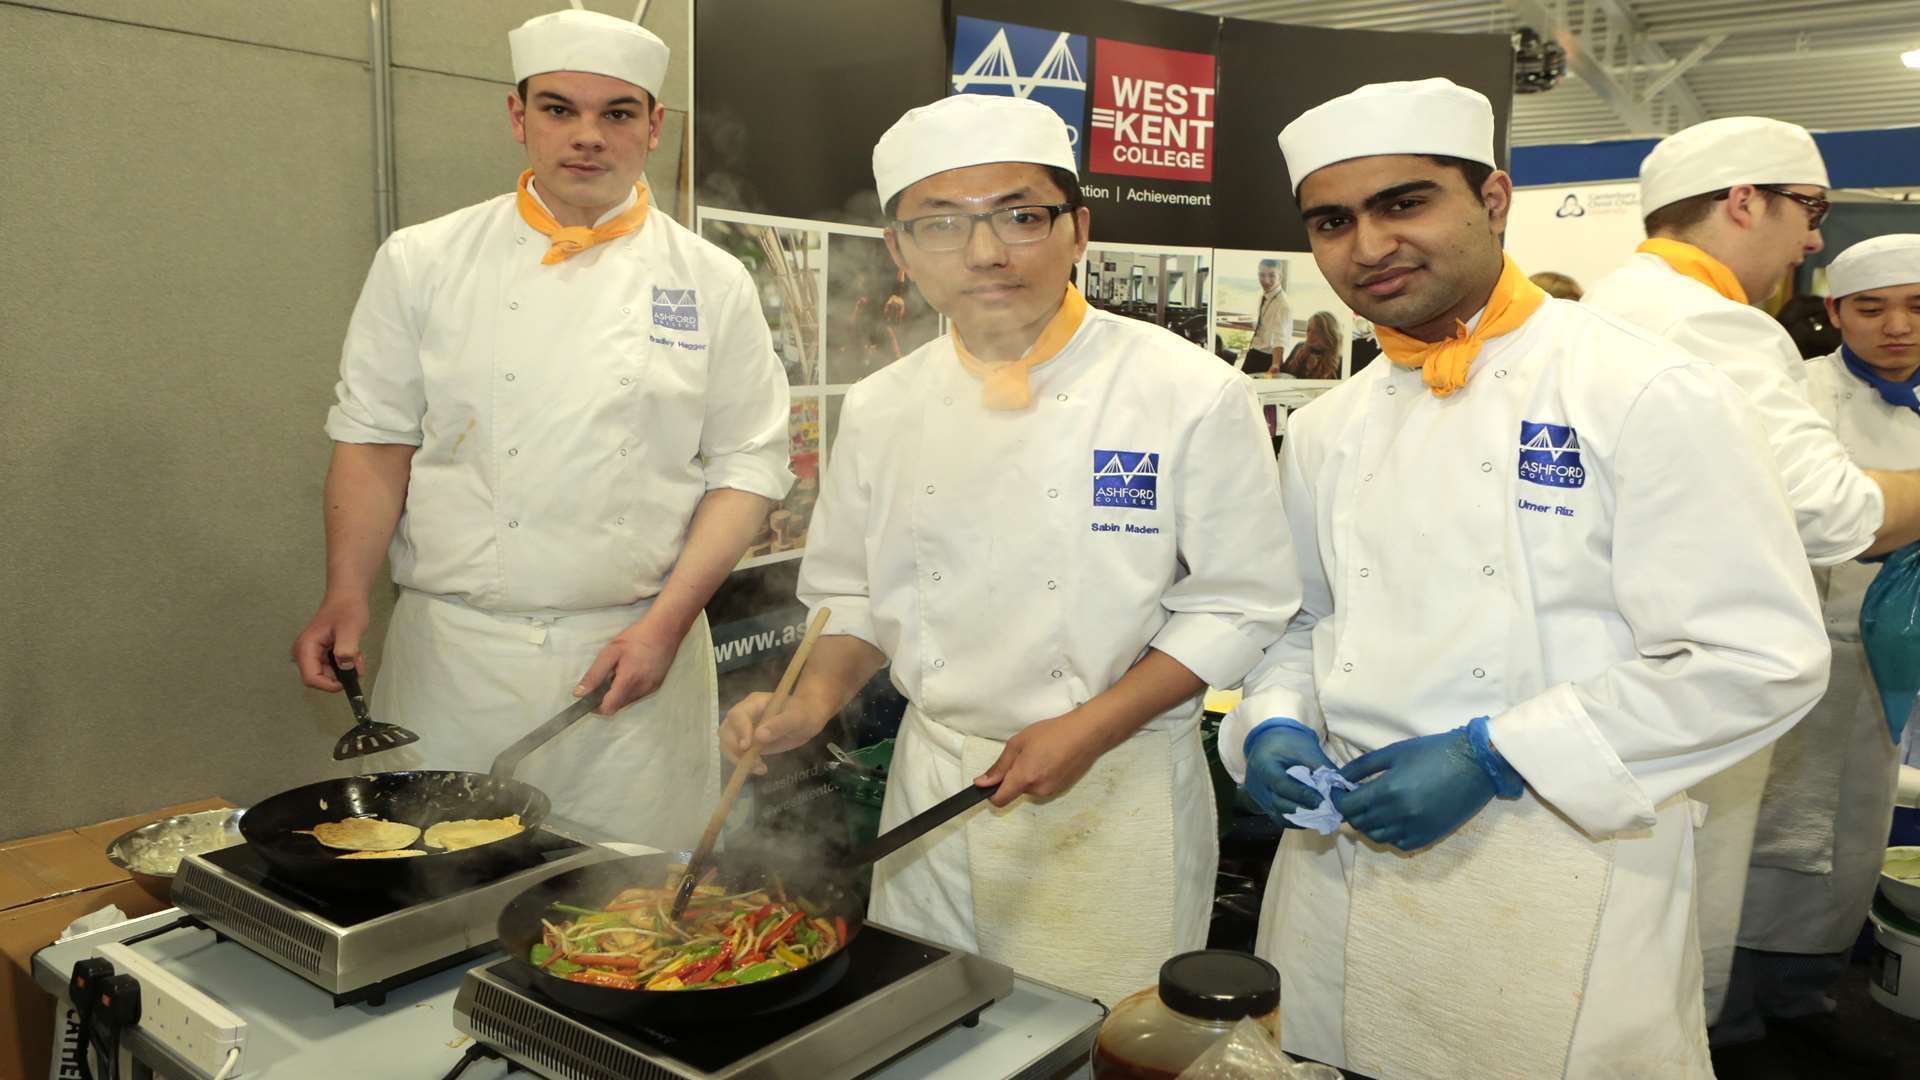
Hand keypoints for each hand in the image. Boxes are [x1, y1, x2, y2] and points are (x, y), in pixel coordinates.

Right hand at [291, 595, 370, 690]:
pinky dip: (346, 664)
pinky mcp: (320, 653)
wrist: (347, 597)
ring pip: (329, 674)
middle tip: (356, 661)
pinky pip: (333, 667)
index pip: (311, 679)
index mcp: (305, 648)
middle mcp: (304, 653)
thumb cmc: (347, 609)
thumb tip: (345, 667)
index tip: (347, 679)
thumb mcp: (350, 629)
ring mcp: (312, 654)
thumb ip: (346, 649)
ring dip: (346, 669)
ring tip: (356, 653)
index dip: (330, 684)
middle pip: (321, 678)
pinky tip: (353, 652)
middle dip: (341, 674)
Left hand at [576, 618, 684, 714]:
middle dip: (607, 697)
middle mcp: (641, 690)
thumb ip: (594, 675)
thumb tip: (579, 693)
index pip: (608, 708)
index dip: (595, 706)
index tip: (589, 696)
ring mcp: (651, 689)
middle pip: (618, 706)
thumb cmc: (636, 637)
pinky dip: (630, 689)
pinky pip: (638, 695)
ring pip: (628, 701)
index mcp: (628, 682)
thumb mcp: (610, 652)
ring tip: (619, 672)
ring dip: (619, 693)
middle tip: (605, 677)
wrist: (666, 629)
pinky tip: (631, 671)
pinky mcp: (657, 686)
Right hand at [718, 691, 833, 773]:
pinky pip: (737, 753)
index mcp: (754, 703)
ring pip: (727, 743)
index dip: (739, 731)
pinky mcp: (748, 742)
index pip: (737, 715)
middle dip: (734, 749)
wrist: (809, 717)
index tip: (747, 746)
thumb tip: (759, 736)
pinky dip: (743, 763)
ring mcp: (744, 728)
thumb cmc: (805, 712)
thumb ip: (780, 724)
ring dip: (737, 758)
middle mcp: (745, 715)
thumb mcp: (798, 717)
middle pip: (726, 730)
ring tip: (759, 768)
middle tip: (753, 762)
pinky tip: (760, 768)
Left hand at [974, 711, 1113, 807]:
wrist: (1086, 733)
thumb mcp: (1018, 743)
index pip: (1000, 800)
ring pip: (1030, 788)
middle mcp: (1038, 790)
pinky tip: (1051, 759)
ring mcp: (1051, 791)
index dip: (991, 793)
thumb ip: (999, 766)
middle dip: (1015, 776)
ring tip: (1040, 754)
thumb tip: (981, 783)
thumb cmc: (1052, 733)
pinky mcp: (1062, 789)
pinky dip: (1042, 775)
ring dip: (1029, 775)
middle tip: (1024, 754)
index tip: (991, 781)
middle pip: (1015, 791)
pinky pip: (1043, 786)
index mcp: (1024, 778)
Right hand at [1243, 720, 1338, 826]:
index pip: (1281, 785)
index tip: (1324, 801)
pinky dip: (1298, 820)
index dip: (1303, 795)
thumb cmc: (1288, 742)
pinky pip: (1280, 818)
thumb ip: (1322, 768)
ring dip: (1303, 818)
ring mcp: (1258, 797)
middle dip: (1306, 809)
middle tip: (1329, 811)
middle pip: (1280, 804)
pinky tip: (1314, 817)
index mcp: (1263, 764)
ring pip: (1280, 816)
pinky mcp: (1264, 805)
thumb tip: (1342, 788)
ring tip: (1324, 816)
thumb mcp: (1305, 749)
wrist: (1268, 742)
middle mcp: (1256, 784)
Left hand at [1333, 728, 1495, 850]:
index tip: (1338, 792)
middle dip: (1352, 811)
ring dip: (1369, 824)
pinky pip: (1398, 844)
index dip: (1338, 799)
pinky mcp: (1429, 837)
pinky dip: (1390, 835)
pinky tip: (1394, 820)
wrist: (1476, 765)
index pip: (1348, 806)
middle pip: (1359, 823)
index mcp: (1388, 791)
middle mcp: (1398, 815)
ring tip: (1374, 809)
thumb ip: (1362, 766)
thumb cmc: (1433, 752)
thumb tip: (1339, 778)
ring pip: (1376, 837)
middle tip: (1355, 798)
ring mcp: (1414, 829)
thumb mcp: (1394, 752)